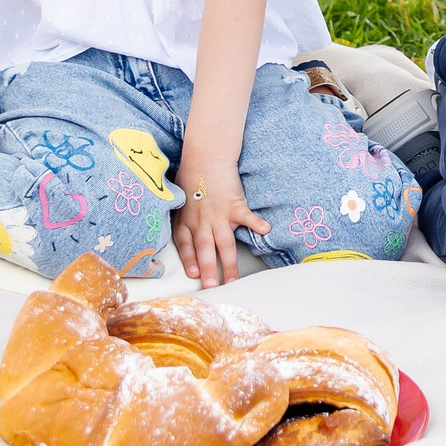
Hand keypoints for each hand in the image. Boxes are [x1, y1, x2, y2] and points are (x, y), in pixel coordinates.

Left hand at [174, 164, 271, 286]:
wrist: (205, 158)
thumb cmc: (192, 180)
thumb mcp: (180, 203)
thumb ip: (184, 223)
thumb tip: (188, 243)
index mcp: (186, 221)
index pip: (186, 245)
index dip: (189, 260)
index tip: (193, 275)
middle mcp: (201, 221)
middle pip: (206, 249)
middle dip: (208, 269)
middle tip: (211, 287)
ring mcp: (218, 214)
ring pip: (224, 242)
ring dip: (229, 262)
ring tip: (234, 280)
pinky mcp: (234, 205)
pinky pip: (246, 216)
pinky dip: (256, 223)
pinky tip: (265, 231)